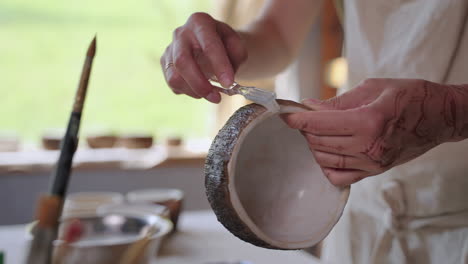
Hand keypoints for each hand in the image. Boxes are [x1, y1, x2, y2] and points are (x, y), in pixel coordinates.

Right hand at [160, 12, 246, 102]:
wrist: (213, 45)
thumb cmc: (226, 45)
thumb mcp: (237, 44)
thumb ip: (236, 55)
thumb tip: (227, 75)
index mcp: (200, 22)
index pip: (209, 45)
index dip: (219, 65)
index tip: (229, 83)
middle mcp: (181, 33)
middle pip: (182, 61)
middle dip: (200, 83)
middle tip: (216, 98)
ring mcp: (170, 48)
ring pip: (174, 76)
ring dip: (194, 91)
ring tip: (211, 96)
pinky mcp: (165, 64)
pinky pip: (172, 83)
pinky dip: (188, 92)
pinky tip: (200, 90)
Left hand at [283, 78, 467, 185]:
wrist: (442, 117)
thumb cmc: (411, 96)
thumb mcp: (374, 88)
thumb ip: (339, 101)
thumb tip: (310, 106)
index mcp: (369, 121)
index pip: (321, 124)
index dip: (298, 119)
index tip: (285, 114)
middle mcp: (369, 146)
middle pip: (320, 142)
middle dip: (304, 130)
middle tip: (301, 118)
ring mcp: (372, 163)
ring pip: (326, 160)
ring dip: (313, 145)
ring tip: (313, 131)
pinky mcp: (375, 171)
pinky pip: (340, 177)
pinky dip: (326, 167)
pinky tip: (325, 153)